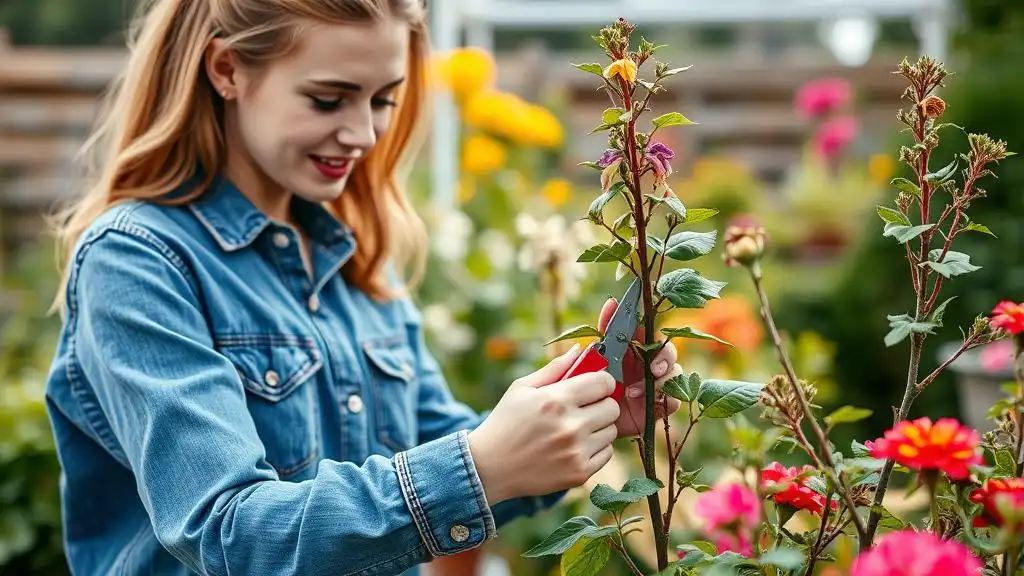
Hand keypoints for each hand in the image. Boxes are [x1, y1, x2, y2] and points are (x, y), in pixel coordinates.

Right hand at [468, 346, 619, 505]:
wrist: (489, 467)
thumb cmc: (505, 422)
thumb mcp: (522, 388)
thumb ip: (554, 368)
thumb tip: (581, 350)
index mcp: (555, 400)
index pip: (603, 383)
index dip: (603, 381)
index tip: (597, 386)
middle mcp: (570, 426)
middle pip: (612, 407)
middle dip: (601, 404)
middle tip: (585, 408)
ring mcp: (576, 452)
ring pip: (611, 431)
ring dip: (598, 427)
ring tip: (576, 429)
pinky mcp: (579, 473)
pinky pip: (607, 453)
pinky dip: (596, 448)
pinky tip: (575, 447)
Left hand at [597, 297, 682, 436]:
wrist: (587, 416)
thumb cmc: (591, 382)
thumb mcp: (595, 355)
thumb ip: (606, 329)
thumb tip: (612, 302)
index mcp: (635, 349)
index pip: (652, 334)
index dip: (653, 334)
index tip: (645, 338)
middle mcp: (648, 365)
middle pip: (670, 353)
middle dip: (665, 358)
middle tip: (653, 368)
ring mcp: (655, 386)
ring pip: (676, 376)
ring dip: (661, 382)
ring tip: (633, 392)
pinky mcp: (658, 407)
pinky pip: (674, 400)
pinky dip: (664, 400)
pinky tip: (645, 404)